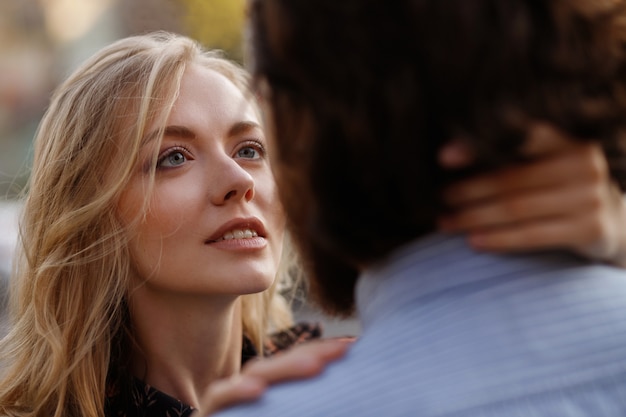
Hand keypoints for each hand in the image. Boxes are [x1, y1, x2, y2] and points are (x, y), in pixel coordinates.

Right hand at [196, 338, 351, 415]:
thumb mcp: (294, 411)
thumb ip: (313, 402)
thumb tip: (356, 394)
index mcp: (274, 389)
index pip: (300, 362)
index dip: (324, 352)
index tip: (352, 347)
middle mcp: (251, 387)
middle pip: (283, 364)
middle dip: (314, 354)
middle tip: (344, 349)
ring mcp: (229, 397)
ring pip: (256, 374)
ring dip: (285, 369)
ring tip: (316, 367)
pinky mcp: (210, 411)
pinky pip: (220, 397)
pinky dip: (237, 390)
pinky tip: (257, 388)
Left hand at [438, 123, 625, 266]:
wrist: (613, 219)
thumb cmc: (561, 186)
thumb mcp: (543, 163)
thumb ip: (507, 155)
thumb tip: (445, 155)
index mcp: (568, 138)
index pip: (518, 138)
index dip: (478, 146)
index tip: (443, 158)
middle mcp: (584, 162)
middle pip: (511, 179)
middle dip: (468, 191)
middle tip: (439, 198)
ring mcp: (591, 196)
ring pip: (517, 209)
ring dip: (474, 217)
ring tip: (446, 222)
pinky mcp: (592, 228)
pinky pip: (534, 235)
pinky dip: (499, 239)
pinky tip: (473, 241)